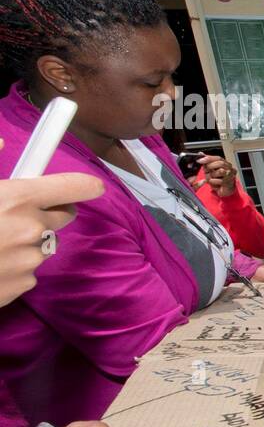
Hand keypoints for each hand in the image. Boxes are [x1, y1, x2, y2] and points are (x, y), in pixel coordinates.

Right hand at [0, 171, 104, 306]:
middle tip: (18, 211)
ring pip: (41, 245)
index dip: (83, 185)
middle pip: (62, 217)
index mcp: (19, 198)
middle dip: (46, 212)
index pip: (74, 187)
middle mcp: (32, 229)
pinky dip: (13, 267)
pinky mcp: (23, 286)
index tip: (90, 186)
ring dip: (25, 242)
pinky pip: (27, 271)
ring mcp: (29, 260)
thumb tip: (0, 140)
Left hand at [198, 154, 236, 197]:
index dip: (208, 158)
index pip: (218, 158)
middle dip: (211, 166)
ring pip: (220, 171)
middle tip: (206, 170)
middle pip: (221, 163)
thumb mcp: (210, 170)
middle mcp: (230, 168)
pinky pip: (219, 180)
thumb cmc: (218, 180)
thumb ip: (207, 162)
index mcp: (225, 164)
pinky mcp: (229, 183)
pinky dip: (213, 182)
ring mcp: (231, 175)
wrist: (224, 191)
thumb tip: (201, 154)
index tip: (200, 160)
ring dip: (212, 175)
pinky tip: (214, 184)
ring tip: (211, 178)